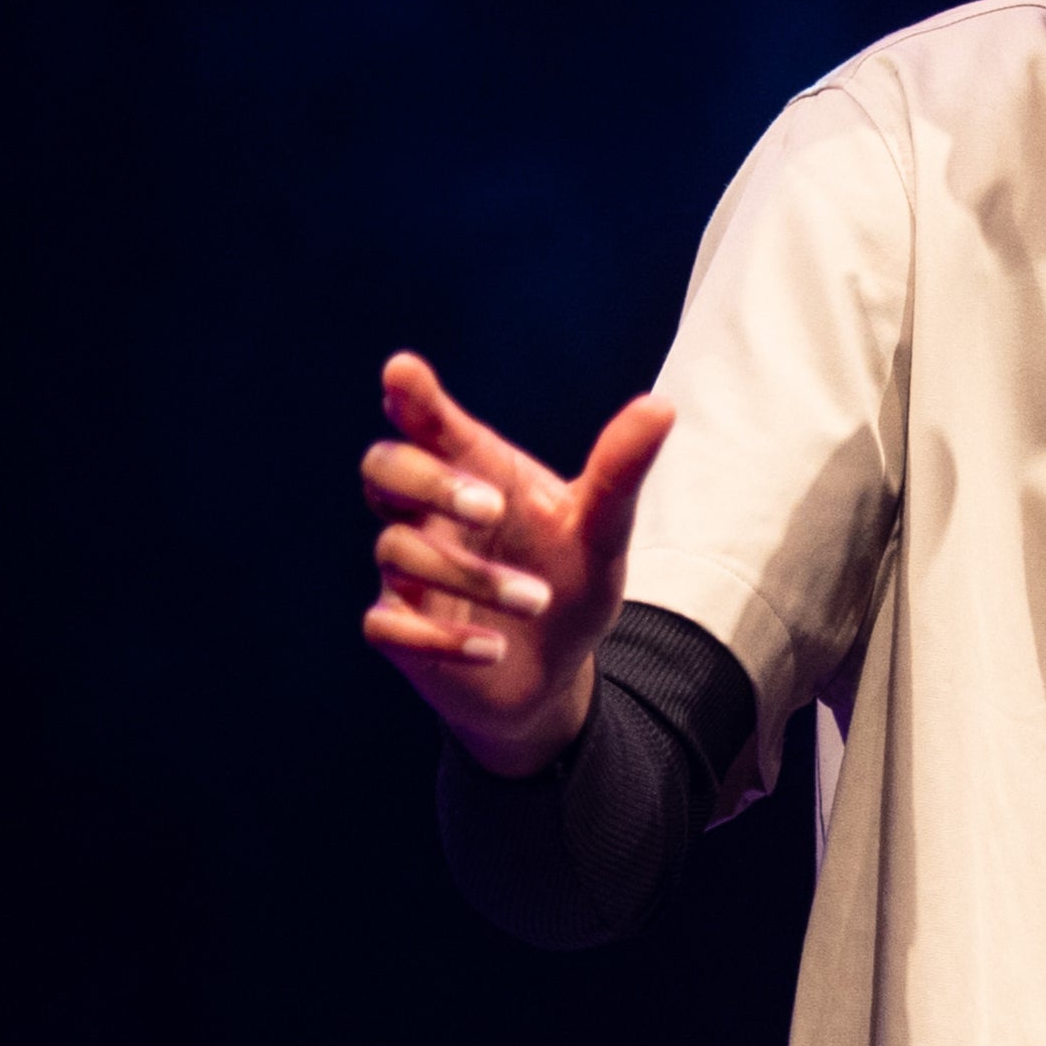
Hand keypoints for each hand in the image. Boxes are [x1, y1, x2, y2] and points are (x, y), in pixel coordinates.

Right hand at [360, 353, 671, 775]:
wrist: (555, 672)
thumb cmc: (568, 581)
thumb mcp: (601, 531)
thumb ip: (619, 472)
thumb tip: (661, 407)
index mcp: (473, 472)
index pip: (431, 424)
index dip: (413, 398)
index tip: (404, 373)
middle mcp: (429, 514)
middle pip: (384, 468)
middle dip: (430, 482)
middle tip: (492, 507)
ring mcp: (408, 571)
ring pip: (398, 551)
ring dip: (471, 576)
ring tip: (538, 601)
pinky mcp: (401, 630)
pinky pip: (387, 626)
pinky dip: (439, 638)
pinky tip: (493, 649)